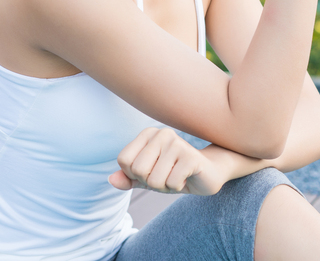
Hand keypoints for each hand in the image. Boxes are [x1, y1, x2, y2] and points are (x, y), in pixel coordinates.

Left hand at [109, 127, 225, 195]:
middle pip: (138, 170)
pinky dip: (178, 187)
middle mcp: (161, 133)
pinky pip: (171, 183)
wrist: (208, 174)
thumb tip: (110, 179)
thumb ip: (128, 178)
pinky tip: (186, 177)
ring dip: (165, 186)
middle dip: (150, 181)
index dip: (135, 174)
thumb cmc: (175, 173)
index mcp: (148, 134)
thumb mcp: (148, 178)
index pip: (124, 161)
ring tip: (177, 176)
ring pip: (154, 180)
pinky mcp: (190, 157)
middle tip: (166, 175)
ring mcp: (177, 143)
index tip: (152, 170)